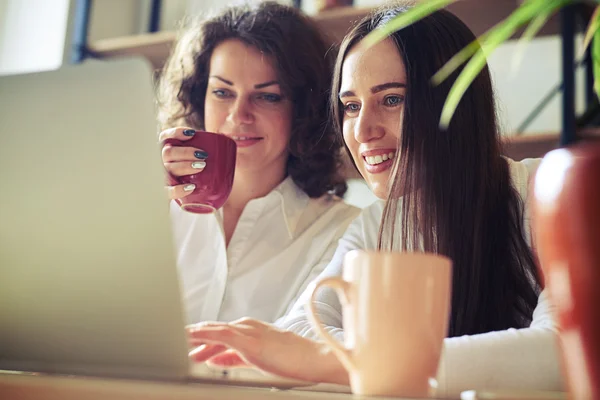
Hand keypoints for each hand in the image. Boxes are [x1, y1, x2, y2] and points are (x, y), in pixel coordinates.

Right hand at [159, 127, 207, 200]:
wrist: (197, 197)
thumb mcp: (202, 160)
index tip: (192, 134)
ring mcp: (163, 178)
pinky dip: (178, 189)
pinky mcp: (166, 193)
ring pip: (167, 169)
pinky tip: (191, 187)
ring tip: (201, 166)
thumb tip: (226, 139)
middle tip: (203, 155)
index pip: (164, 137)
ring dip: (185, 166)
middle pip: (167, 153)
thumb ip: (209, 149)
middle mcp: (162, 162)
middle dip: (185, 152)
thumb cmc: (200, 174)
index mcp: (170, 151)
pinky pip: (167, 192)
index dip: (175, 133)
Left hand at [186, 318, 348, 385]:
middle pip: (212, 329)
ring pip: (213, 329)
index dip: (200, 339)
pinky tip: (191, 339)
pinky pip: (219, 335)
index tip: (184, 345)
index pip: (218, 333)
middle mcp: (246, 326)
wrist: (311, 359)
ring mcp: (247, 331)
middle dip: (193, 337)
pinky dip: (203, 336)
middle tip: (174, 343)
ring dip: (194, 334)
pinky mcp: (248, 339)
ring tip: (176, 340)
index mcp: (250, 329)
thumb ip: (235, 358)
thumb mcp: (257, 359)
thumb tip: (216, 360)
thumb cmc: (291, 360)